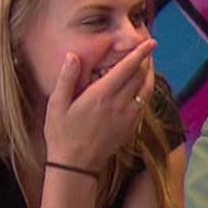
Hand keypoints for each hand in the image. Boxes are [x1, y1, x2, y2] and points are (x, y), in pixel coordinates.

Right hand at [44, 37, 157, 172]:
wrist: (76, 165)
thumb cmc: (62, 134)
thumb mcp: (56, 105)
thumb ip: (66, 79)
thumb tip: (72, 56)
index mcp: (101, 95)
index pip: (127, 68)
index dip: (140, 53)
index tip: (150, 41)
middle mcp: (119, 104)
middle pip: (141, 77)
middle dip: (147, 60)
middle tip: (149, 48)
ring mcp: (128, 117)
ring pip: (146, 91)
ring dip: (150, 75)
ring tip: (150, 63)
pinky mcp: (131, 128)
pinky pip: (144, 104)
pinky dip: (147, 91)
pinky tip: (143, 87)